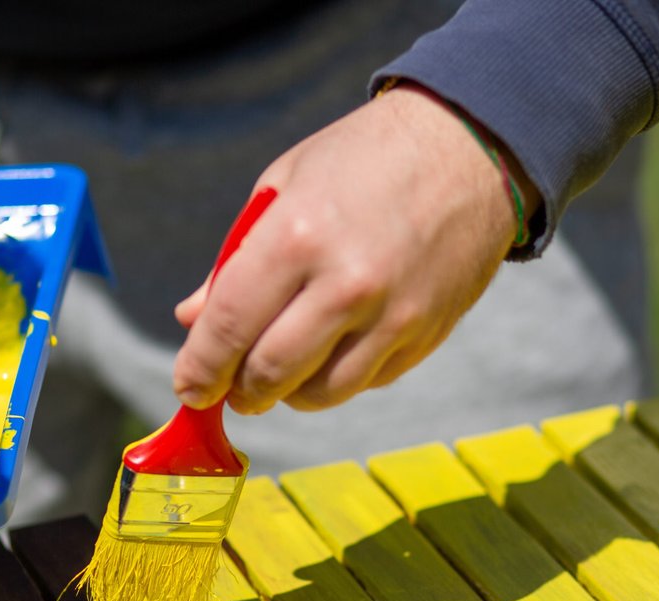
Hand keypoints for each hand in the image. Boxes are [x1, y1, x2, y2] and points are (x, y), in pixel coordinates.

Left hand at [172, 83, 535, 413]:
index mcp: (298, 237)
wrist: (469, 147)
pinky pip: (365, 383)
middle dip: (238, 392)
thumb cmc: (362, 159)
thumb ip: (232, 262)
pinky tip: (331, 347)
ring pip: (318, 395)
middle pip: (269, 375)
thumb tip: (191, 320)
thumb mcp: (282, 187)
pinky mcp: (424, 336)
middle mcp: (346, 284)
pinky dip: (336, 378)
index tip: (189, 388)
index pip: (228, 328)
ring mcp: (392, 316)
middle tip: (230, 388)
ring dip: (287, 394)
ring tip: (278, 371)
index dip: (199, 370)